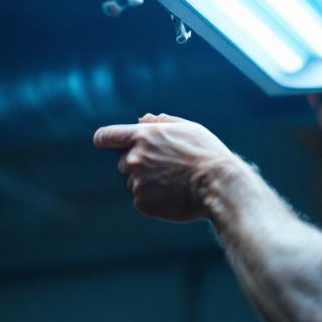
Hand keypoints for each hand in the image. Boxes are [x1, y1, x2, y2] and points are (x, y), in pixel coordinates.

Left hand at [93, 113, 238, 222]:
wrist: (218, 184)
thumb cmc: (207, 153)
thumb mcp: (188, 128)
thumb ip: (161, 122)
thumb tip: (141, 119)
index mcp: (143, 136)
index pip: (107, 136)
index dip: (104, 139)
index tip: (103, 142)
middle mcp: (135, 158)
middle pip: (123, 162)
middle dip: (139, 164)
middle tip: (166, 168)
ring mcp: (137, 182)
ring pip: (134, 183)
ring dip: (147, 183)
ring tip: (175, 183)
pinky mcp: (143, 202)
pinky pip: (141, 200)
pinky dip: (154, 200)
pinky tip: (173, 196)